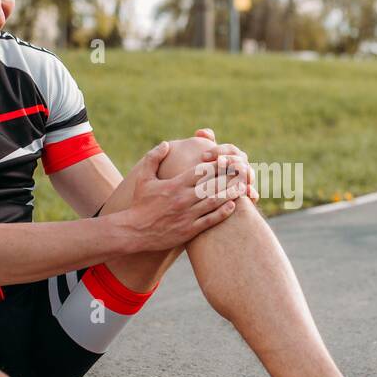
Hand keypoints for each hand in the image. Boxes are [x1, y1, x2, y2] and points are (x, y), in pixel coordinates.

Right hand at [123, 141, 247, 250]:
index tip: (227, 160)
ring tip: (242, 187)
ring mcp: (187, 215)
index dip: (216, 164)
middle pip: (212, 185)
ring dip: (230, 193)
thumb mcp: (143, 178)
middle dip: (229, 177)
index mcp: (175, 185)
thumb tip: (166, 144)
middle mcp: (183, 199)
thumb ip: (153, 158)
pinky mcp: (189, 230)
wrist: (134, 231)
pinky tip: (233, 206)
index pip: (201, 171)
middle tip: (241, 172)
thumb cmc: (140, 203)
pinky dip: (223, 212)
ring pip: (214, 202)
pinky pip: (210, 220)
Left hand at [193, 128, 257, 202]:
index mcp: (231, 157)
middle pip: (242, 160)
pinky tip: (246, 194)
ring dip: (242, 175)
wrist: (200, 204)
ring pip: (249, 175)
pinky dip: (251, 193)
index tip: (203, 156)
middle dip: (231, 161)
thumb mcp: (197, 162)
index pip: (230, 150)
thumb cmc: (198, 179)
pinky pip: (253, 194)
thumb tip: (202, 133)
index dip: (219, 151)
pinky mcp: (247, 197)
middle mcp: (241, 168)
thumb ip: (200, 145)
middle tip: (218, 164)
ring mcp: (245, 182)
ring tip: (232, 178)